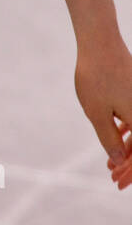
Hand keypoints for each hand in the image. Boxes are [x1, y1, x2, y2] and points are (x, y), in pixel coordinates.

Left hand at [73, 35, 131, 189]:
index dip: (130, 173)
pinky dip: (129, 130)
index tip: (116, 183)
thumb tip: (119, 161)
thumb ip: (110, 140)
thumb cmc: (96, 76)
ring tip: (111, 163)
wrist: (99, 41)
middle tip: (113, 177)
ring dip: (128, 149)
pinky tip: (116, 136)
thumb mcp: (97, 114)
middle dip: (130, 164)